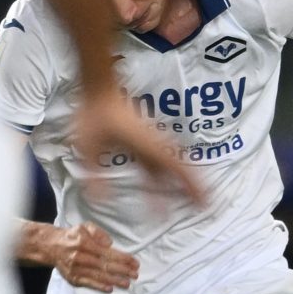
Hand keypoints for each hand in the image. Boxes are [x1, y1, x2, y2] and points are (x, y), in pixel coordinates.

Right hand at [52, 223, 137, 291]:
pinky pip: (87, 283)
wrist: (51, 246)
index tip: (134, 263)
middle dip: (122, 271)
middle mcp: (79, 257)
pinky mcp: (72, 278)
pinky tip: (110, 288)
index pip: (107, 252)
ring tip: (127, 283)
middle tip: (135, 275)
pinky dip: (99, 286)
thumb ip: (98, 232)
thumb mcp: (84, 227)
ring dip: (114, 280)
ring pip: (98, 276)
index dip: (123, 258)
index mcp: (84, 243)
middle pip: (104, 265)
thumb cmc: (73, 236)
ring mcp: (75, 269)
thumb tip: (109, 243)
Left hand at [72, 91, 202, 204]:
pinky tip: (172, 179)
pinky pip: (165, 158)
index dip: (188, 186)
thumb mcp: (87, 149)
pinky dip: (175, 170)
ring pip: (175, 164)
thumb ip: (94, 175)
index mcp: (146, 148)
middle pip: (180, 169)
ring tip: (195, 195)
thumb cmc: (94, 117)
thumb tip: (101, 200)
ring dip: (186, 179)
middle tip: (205, 205)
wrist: (100, 89)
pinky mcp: (147, 138)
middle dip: (193, 187)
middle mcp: (155, 145)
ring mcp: (153, 141)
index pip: (174, 170)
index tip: (198, 203)